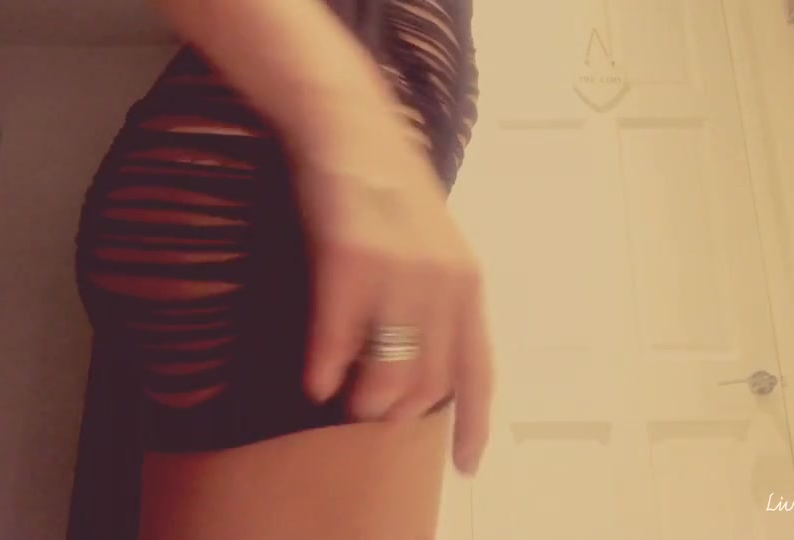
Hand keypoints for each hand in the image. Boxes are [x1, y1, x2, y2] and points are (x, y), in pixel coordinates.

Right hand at [295, 120, 492, 475]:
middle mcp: (442, 283)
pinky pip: (336, 340)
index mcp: (467, 284)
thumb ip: (437, 303)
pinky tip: (314, 381)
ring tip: (344, 399)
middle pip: (428, 383)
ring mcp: (397, 273)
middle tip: (371, 414)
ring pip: (386, 371)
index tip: (466, 464)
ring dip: (363, 399)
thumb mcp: (435, 247)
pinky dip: (324, 369)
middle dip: (398, 412)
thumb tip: (420, 369)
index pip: (478, 370)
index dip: (475, 423)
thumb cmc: (391, 193)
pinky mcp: (349, 261)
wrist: (352, 133)